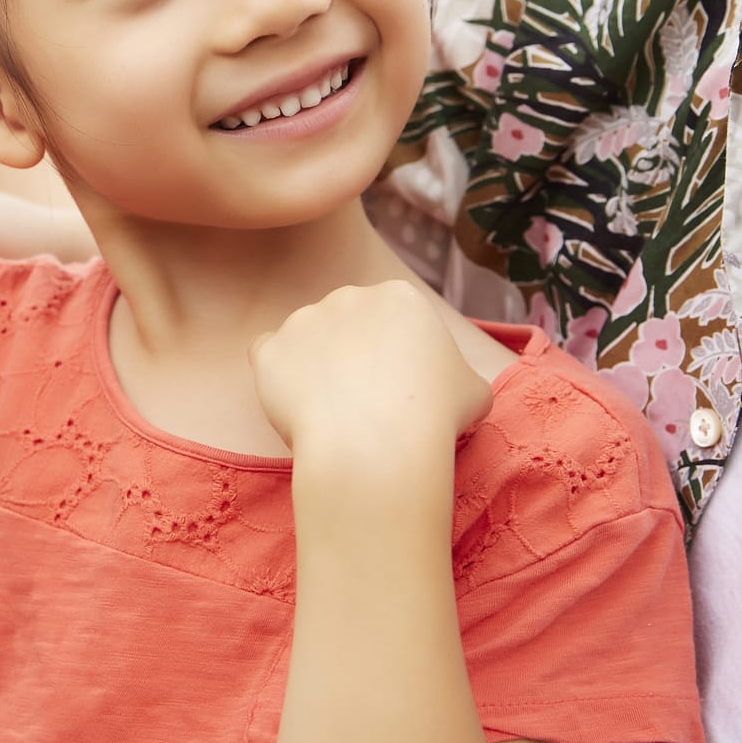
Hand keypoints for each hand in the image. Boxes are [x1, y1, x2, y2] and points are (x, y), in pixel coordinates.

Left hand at [249, 281, 492, 464]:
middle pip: (346, 323)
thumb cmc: (434, 418)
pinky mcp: (269, 350)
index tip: (398, 388)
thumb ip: (456, 376)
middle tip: (362, 400)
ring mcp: (303, 320)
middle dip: (351, 355)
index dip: (393, 355)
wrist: (377, 445)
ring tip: (332, 410)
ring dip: (314, 365)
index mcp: (399, 297)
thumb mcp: (474, 391)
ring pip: (306, 339)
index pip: (391, 320)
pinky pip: (268, 357)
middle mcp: (347, 297)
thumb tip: (450, 387)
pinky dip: (277, 376)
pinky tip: (297, 403)